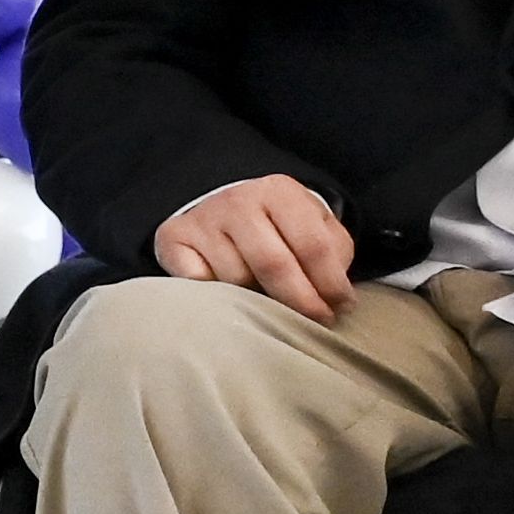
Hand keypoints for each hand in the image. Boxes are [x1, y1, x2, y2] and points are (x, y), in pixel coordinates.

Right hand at [151, 173, 354, 317]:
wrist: (226, 210)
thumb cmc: (280, 229)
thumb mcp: (316, 230)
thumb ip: (333, 257)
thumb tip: (336, 301)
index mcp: (280, 192)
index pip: (313, 246)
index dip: (331, 284)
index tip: (340, 308)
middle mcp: (238, 201)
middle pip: (274, 264)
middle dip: (300, 302)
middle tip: (314, 321)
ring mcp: (203, 219)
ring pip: (235, 280)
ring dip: (256, 299)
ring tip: (266, 298)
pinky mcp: (173, 237)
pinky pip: (197, 283)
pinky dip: (215, 295)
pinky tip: (227, 292)